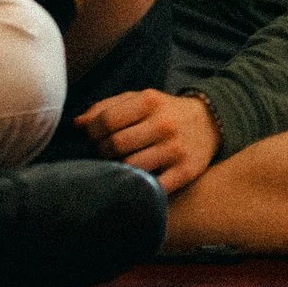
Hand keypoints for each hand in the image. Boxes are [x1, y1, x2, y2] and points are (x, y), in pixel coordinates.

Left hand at [76, 88, 218, 193]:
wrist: (210, 122)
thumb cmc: (165, 111)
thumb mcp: (140, 99)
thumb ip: (107, 108)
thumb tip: (77, 124)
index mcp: (150, 101)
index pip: (106, 121)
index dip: (92, 132)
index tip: (95, 137)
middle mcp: (163, 124)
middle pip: (115, 145)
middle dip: (103, 152)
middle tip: (107, 153)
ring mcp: (175, 149)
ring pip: (130, 167)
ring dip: (119, 170)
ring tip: (121, 166)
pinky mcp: (185, 172)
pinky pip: (152, 186)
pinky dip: (140, 187)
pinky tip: (137, 181)